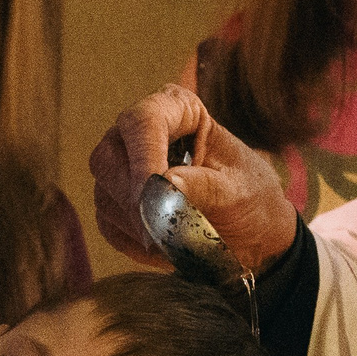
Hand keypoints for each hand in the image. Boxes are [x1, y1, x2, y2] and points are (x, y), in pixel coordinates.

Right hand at [88, 84, 296, 270]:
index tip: (155, 192)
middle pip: (108, 158)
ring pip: (105, 194)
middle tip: (163, 228)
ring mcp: (122, 169)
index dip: (144, 157)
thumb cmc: (250, 200)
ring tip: (177, 239)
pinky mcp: (116, 204)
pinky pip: (108, 224)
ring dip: (137, 224)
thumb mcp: (238, 191)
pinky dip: (135, 241)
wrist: (251, 235)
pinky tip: (166, 245)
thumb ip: (205, 185)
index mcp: (177, 110)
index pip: (143, 121)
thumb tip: (165, 182)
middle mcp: (139, 134)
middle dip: (134, 198)